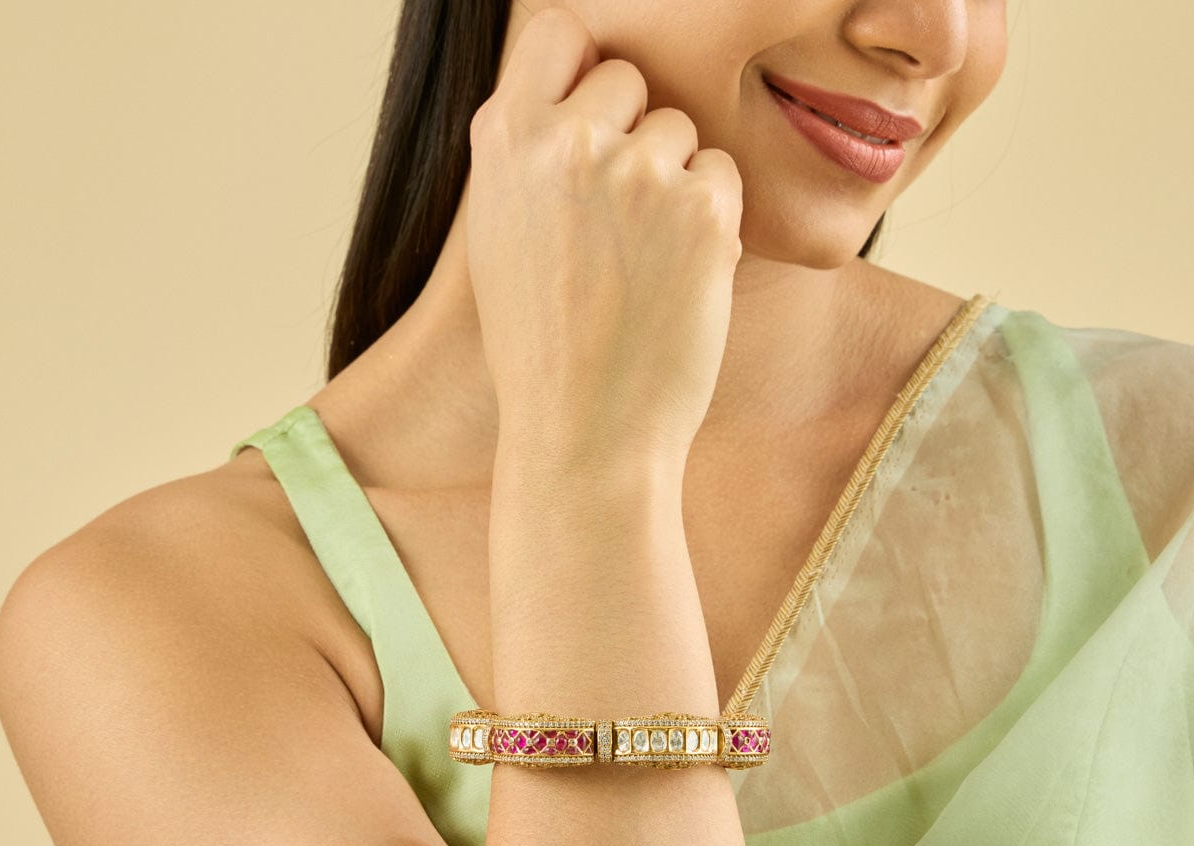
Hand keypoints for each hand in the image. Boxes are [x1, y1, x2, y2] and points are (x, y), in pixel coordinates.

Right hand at [466, 5, 743, 473]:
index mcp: (504, 140)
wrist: (585, 432)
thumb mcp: (499, 238)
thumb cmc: (541, 347)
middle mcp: (567, 141)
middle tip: (618, 222)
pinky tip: (677, 277)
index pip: (561, 31)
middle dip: (633, 134)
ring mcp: (637, 171)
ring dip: (675, 181)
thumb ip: (528, 157)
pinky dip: (711, 220)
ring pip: (681, 130)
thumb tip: (574, 101)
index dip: (585, 70)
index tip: (594, 116)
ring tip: (642, 263)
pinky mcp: (702, 208)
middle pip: (629, 79)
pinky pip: (721, 175)